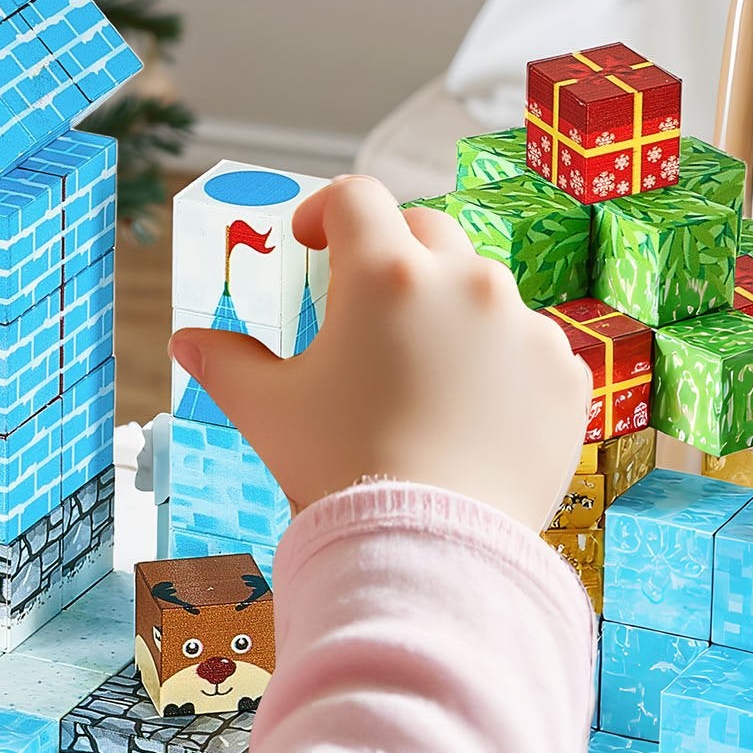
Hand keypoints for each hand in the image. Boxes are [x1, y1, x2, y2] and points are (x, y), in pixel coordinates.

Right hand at [169, 176, 592, 531]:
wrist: (433, 555)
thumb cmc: (340, 472)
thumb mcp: (268, 411)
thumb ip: (225, 362)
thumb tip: (187, 340)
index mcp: (385, 275)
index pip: (355, 197)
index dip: (326, 211)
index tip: (313, 244)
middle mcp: (464, 282)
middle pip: (424, 230)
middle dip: (390, 254)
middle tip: (364, 307)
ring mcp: (524, 327)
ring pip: (481, 287)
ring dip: (448, 308)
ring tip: (419, 371)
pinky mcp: (564, 375)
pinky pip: (528, 343)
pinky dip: (499, 360)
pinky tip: (469, 410)